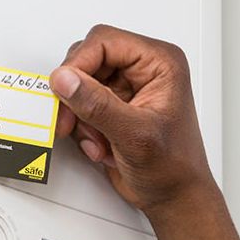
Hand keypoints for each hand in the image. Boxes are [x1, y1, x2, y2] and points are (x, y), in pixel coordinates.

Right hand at [51, 24, 216, 214]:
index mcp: (160, 63)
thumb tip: (65, 78)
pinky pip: (81, 105)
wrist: (175, 198)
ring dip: (81, 116)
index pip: (105, 41)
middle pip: (87, 59)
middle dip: (77, 94)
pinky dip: (83, 128)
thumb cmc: (174, 168)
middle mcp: (144, 69)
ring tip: (99, 141)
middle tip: (72, 120)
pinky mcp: (114, 106)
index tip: (64, 88)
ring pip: (79, 84)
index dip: (79, 63)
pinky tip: (102, 146)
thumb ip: (98, 104)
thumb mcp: (134, 135)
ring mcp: (127, 88)